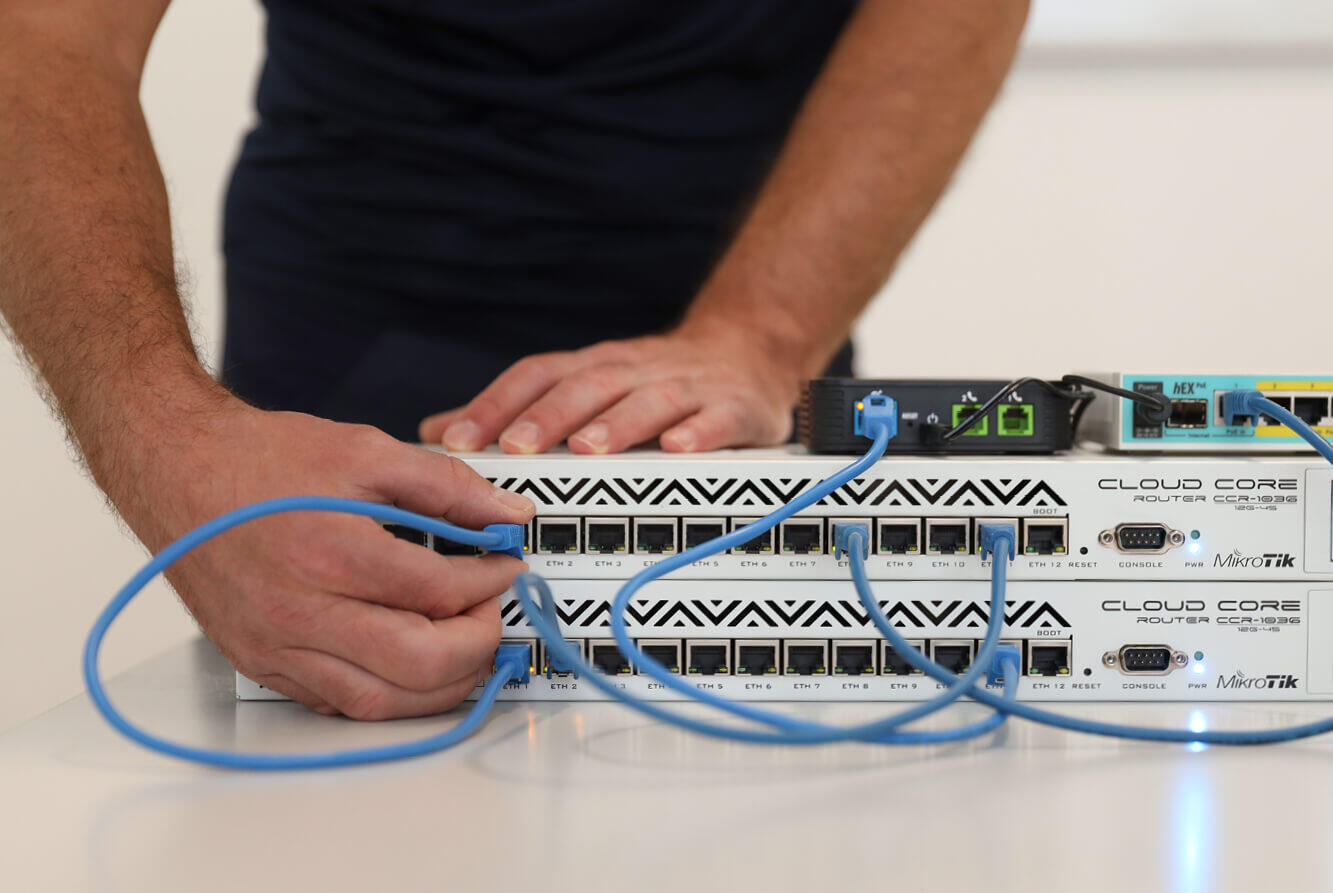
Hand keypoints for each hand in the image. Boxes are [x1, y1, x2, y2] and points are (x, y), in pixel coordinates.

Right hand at [111, 397, 534, 719]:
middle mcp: (301, 611)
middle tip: (492, 612)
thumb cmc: (261, 460)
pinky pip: (339, 704)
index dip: (490, 581)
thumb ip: (446, 485)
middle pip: (420, 662)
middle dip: (478, 643)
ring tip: (466, 644)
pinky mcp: (261, 664)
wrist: (176, 472)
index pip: (440, 592)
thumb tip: (508, 515)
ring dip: (442, 683)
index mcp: (331, 550)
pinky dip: (389, 692)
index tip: (505, 564)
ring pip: (382, 700)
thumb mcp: (365, 451)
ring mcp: (277, 647)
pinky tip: (411, 662)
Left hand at [420, 329, 806, 453]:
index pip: (537, 375)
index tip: (457, 440)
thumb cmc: (656, 382)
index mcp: (596, 366)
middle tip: (514, 447)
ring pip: (649, 399)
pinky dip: (699, 431)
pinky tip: (679, 449)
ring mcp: (688, 386)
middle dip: (548, 415)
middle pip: (588, 385)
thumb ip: (516, 411)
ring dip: (617, 424)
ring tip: (586, 449)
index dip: (496, 404)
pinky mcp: (735, 407)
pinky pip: (717, 418)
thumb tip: (436, 431)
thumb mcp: (586, 387)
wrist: (749, 352)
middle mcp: (636, 370)